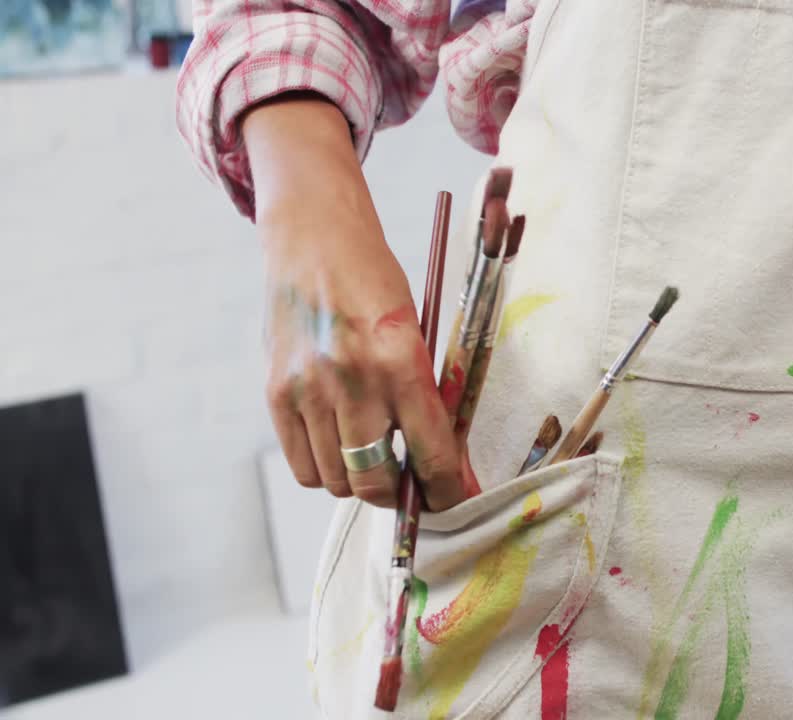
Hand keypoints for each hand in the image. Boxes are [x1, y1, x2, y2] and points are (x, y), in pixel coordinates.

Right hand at [245, 95, 472, 510]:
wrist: (314, 239)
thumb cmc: (375, 283)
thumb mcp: (415, 331)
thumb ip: (423, 395)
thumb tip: (440, 462)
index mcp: (401, 361)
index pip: (430, 453)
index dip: (445, 489)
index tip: (451, 498)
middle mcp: (352, 379)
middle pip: (374, 482)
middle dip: (398, 493)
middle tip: (408, 483)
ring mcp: (307, 389)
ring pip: (336, 480)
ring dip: (358, 482)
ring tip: (371, 456)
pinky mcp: (274, 392)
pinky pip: (302, 465)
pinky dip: (324, 469)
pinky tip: (339, 446)